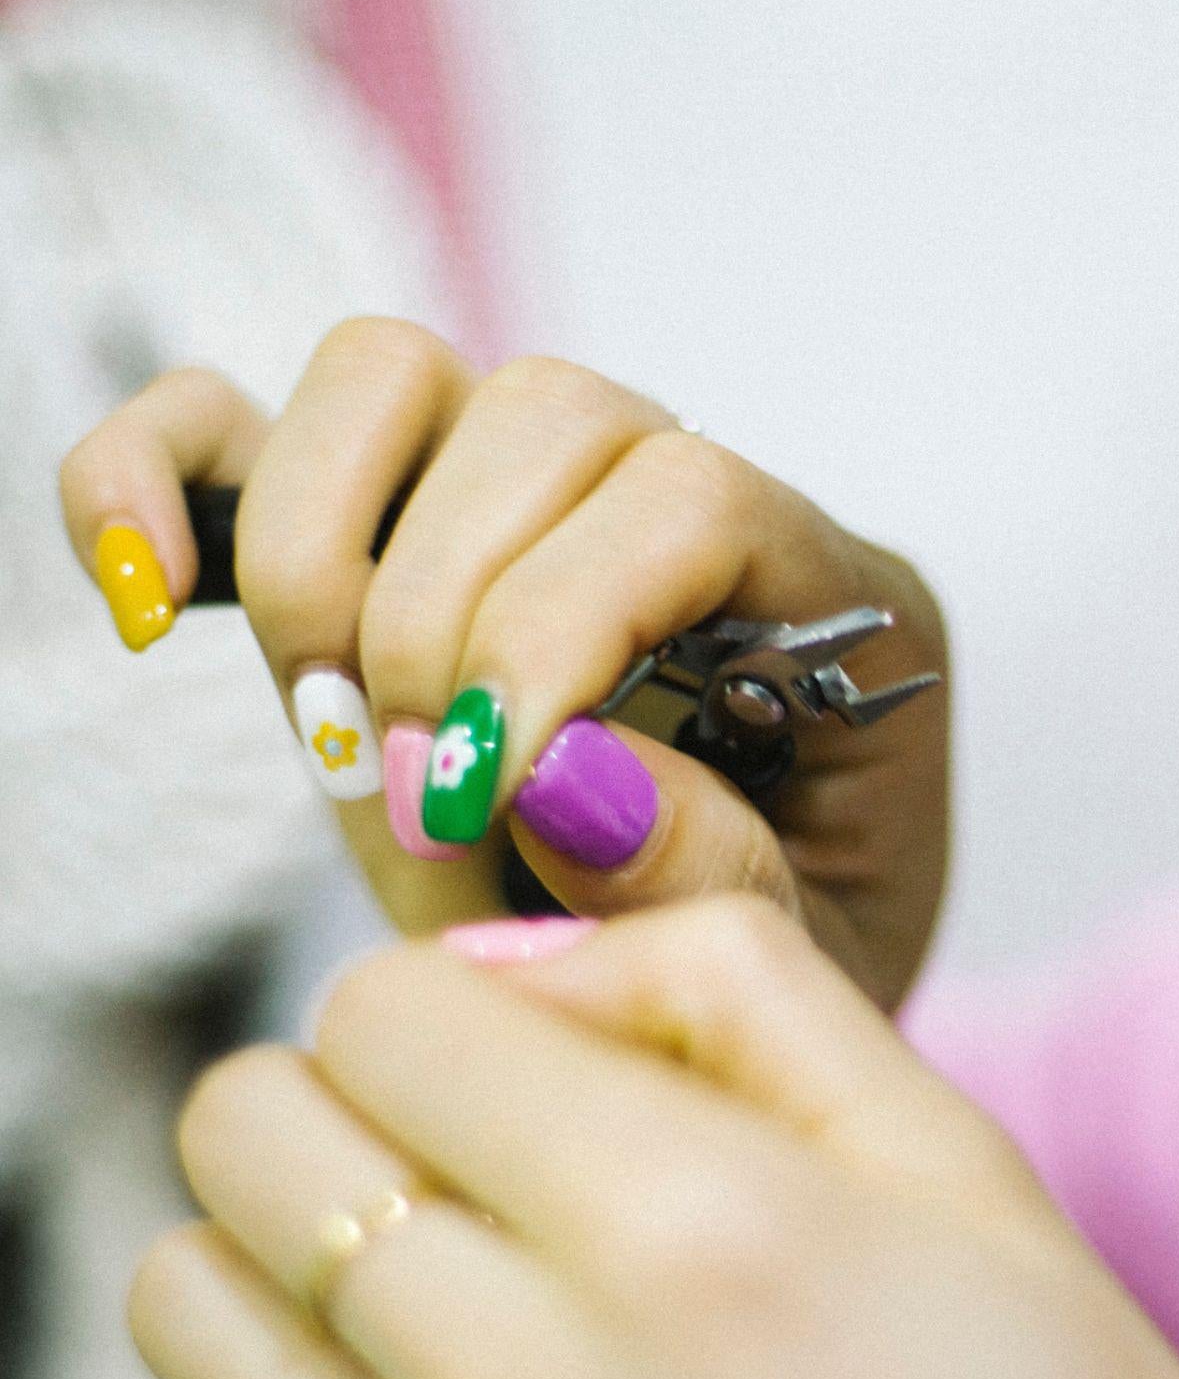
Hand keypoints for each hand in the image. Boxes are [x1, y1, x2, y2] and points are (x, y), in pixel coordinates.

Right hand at [58, 324, 948, 1007]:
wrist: (705, 1000)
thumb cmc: (768, 963)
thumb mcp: (790, 967)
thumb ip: (707, 877)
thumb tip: (559, 769)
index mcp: (833, 600)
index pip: (690, 497)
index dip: (555, 628)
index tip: (482, 793)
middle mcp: (675, 502)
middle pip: (544, 412)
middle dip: (445, 623)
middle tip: (432, 805)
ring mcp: (518, 501)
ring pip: (393, 378)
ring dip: (328, 564)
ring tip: (355, 745)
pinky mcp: (378, 536)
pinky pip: (240, 426)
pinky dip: (158, 478)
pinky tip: (145, 596)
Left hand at [133, 899, 1178, 1378]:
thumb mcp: (958, 1161)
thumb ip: (724, 983)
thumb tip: (508, 963)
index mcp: (690, 1236)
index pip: (383, 1008)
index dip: (465, 1001)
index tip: (552, 1057)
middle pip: (244, 1125)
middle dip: (359, 1089)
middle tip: (496, 1149)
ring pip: (184, 1292)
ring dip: (294, 1240)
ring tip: (456, 1277)